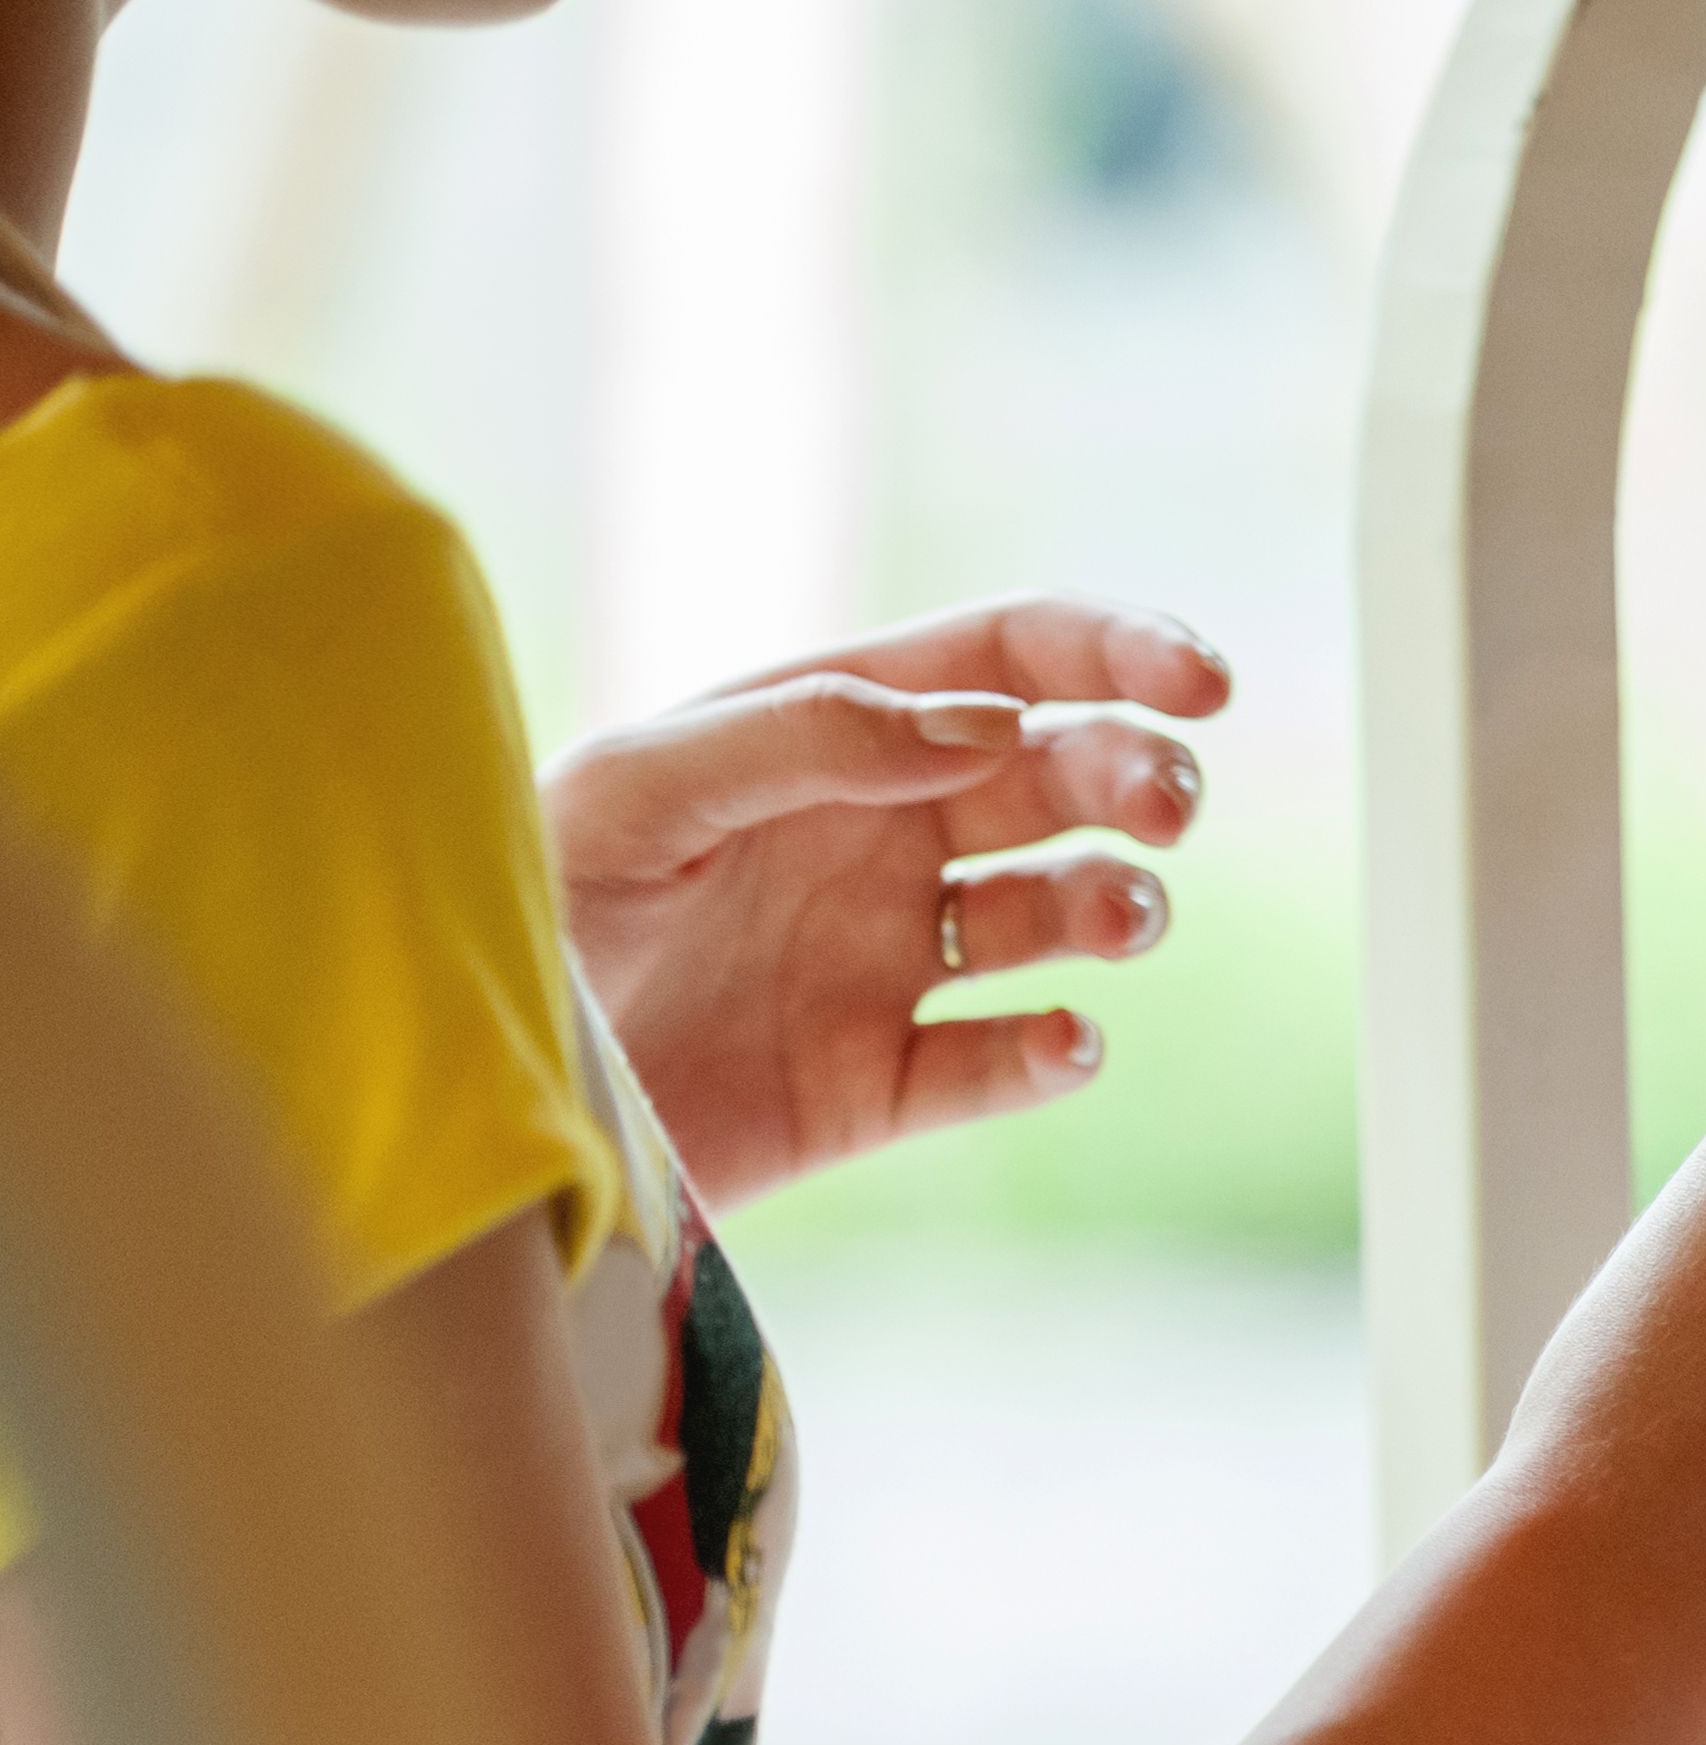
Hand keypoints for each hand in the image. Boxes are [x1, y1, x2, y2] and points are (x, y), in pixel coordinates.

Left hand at [543, 596, 1233, 1211]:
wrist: (469, 1089)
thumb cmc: (522, 906)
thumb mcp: (640, 792)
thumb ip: (807, 737)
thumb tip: (991, 724)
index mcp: (822, 739)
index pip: (1001, 665)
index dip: (1114, 654)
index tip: (1198, 683)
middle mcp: (870, 839)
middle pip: (1054, 783)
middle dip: (1132, 777)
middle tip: (1159, 804)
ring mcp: (882, 964)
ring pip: (1056, 917)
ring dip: (1116, 906)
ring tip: (1119, 919)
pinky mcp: (877, 1085)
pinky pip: (999, 1065)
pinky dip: (1054, 1055)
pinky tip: (1062, 1042)